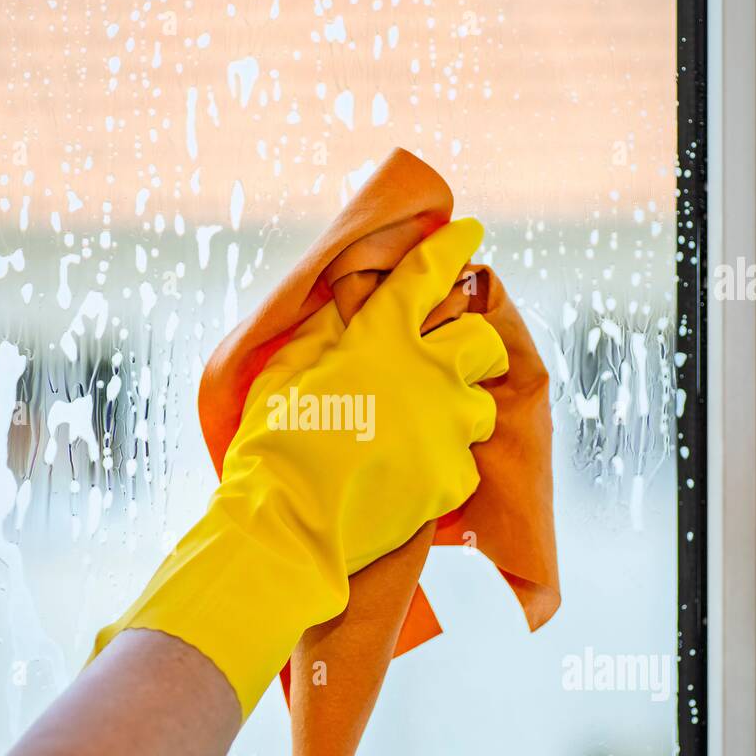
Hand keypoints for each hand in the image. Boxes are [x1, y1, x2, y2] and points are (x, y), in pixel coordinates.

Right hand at [221, 216, 507, 576]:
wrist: (290, 521)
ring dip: (456, 410)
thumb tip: (348, 312)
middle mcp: (429, 370)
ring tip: (422, 430)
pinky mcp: (454, 475)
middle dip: (470, 345)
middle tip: (447, 359)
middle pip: (481, 339)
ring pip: (479, 405)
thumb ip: (328, 331)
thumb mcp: (286, 367)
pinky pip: (462, 461)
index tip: (466, 233)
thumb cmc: (274, 439)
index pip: (430, 272)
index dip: (451, 246)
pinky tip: (411, 475)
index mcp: (384, 332)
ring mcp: (448, 424)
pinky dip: (441, 465)